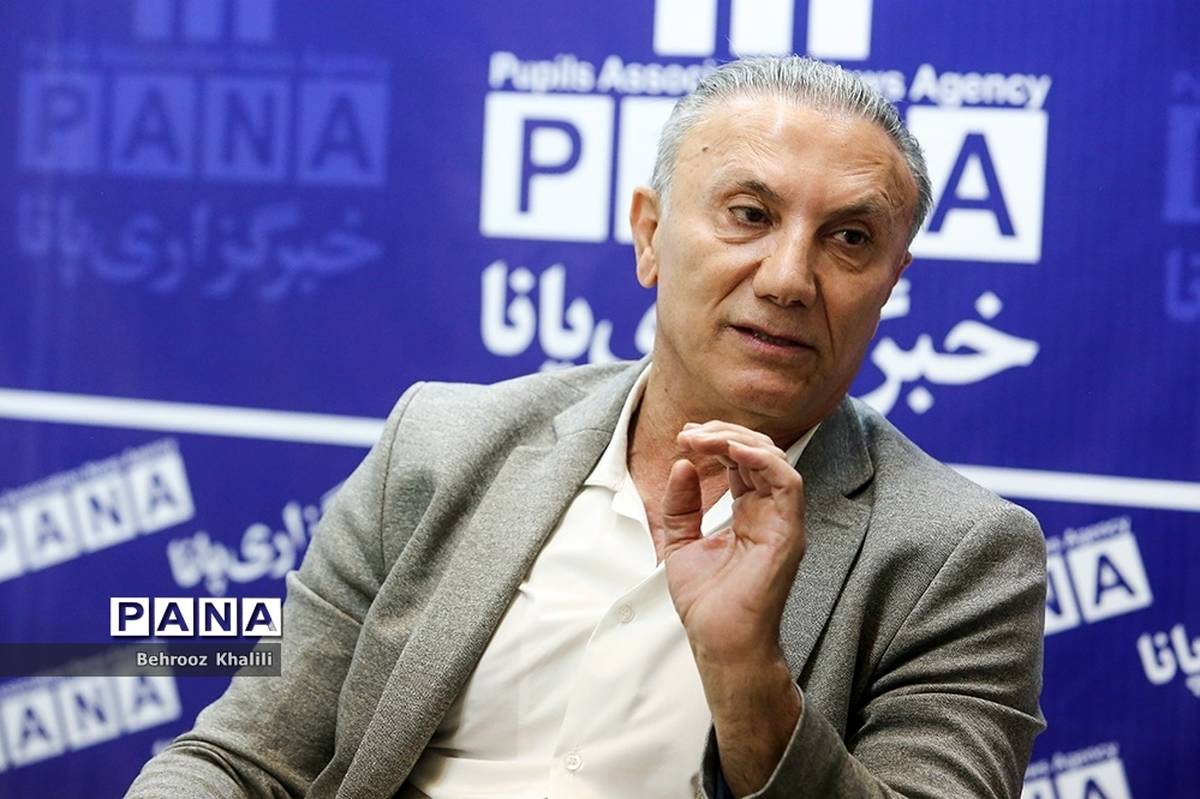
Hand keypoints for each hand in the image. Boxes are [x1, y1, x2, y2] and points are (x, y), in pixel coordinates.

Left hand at [662, 421, 806, 665]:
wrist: (719, 641)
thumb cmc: (707, 603)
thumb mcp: (680, 543)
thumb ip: (680, 505)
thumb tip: (682, 464)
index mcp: (749, 513)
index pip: (741, 461)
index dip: (715, 441)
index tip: (683, 435)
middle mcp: (770, 513)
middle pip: (759, 452)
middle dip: (723, 433)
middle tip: (690, 432)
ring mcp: (783, 521)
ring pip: (775, 459)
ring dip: (737, 440)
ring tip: (703, 438)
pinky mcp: (789, 532)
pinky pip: (787, 482)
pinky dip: (761, 459)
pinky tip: (730, 450)